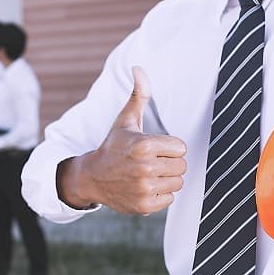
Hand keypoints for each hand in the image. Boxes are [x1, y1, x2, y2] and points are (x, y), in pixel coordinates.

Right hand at [56, 67, 186, 214]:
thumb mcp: (125, 120)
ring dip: (166, 179)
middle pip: (181, 166)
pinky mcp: (144, 206)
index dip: (169, 147)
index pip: (180, 148)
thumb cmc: (113, 146)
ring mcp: (144, 189)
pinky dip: (160, 194)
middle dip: (169, 163)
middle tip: (150, 162)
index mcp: (144, 145)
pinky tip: (144, 187)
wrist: (92, 177)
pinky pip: (169, 199)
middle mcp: (144, 168)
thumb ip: (138, 95)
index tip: (153, 148)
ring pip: (177, 183)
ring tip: (147, 174)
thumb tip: (138, 68)